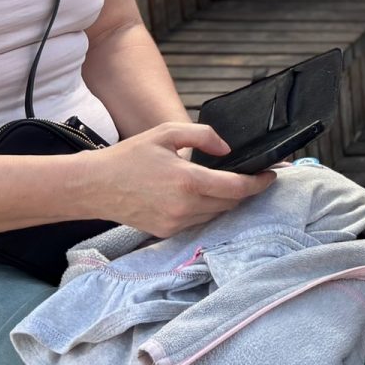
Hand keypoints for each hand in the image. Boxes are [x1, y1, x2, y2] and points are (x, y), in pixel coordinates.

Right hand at [92, 122, 275, 237]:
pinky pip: (198, 221)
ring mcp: (175, 223)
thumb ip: (203, 136)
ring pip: (216, 214)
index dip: (259, 183)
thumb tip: (227, 150)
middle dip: (246, 190)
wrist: (94, 186)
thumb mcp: (166, 133)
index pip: (237, 188)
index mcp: (188, 181)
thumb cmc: (129, 156)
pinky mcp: (166, 232)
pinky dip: (207, 209)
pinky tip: (204, 195)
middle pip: (231, 203)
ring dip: (227, 201)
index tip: (271, 174)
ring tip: (230, 184)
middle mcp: (185, 207)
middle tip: (254, 175)